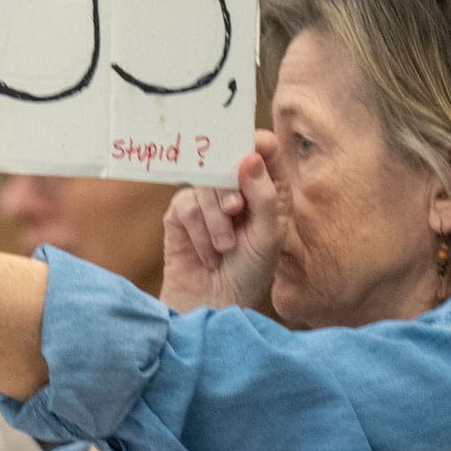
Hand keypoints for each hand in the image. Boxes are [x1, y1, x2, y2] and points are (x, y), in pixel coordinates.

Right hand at [160, 130, 285, 310]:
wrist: (215, 305)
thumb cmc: (250, 273)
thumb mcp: (268, 236)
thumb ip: (264, 196)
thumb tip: (251, 155)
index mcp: (267, 190)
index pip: (264, 150)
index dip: (256, 145)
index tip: (249, 154)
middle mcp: (237, 190)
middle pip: (227, 161)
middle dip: (231, 189)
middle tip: (236, 211)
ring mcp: (207, 201)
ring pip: (205, 185)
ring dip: (217, 221)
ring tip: (225, 248)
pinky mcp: (181, 215)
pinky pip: (186, 205)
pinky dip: (199, 232)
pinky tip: (208, 254)